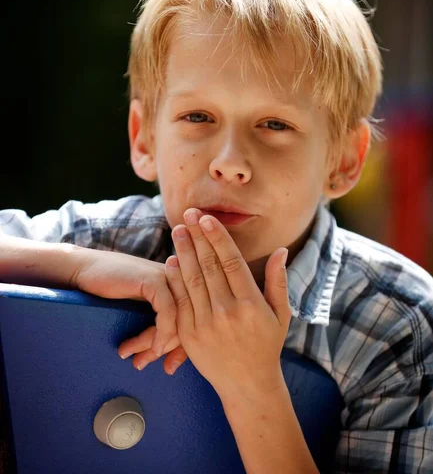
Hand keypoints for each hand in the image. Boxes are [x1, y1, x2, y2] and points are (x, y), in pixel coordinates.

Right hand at [69, 249, 185, 371]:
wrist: (85, 270)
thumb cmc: (109, 288)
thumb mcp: (138, 307)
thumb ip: (155, 320)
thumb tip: (164, 350)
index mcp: (177, 284)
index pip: (191, 319)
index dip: (181, 347)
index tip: (169, 368)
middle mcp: (178, 279)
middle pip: (186, 321)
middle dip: (166, 350)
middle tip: (143, 365)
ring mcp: (168, 277)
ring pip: (177, 319)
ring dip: (157, 345)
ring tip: (137, 361)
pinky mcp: (155, 279)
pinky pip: (167, 312)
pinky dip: (161, 333)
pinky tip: (152, 348)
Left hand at [165, 208, 290, 399]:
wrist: (247, 385)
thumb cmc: (267, 346)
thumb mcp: (281, 315)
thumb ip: (278, 281)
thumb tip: (280, 250)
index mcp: (251, 304)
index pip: (231, 262)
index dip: (218, 238)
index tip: (208, 219)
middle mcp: (227, 312)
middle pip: (208, 266)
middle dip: (198, 237)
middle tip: (188, 214)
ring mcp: (205, 324)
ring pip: (191, 280)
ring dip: (184, 252)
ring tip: (179, 230)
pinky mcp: (189, 335)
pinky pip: (180, 301)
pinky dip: (175, 279)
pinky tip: (172, 260)